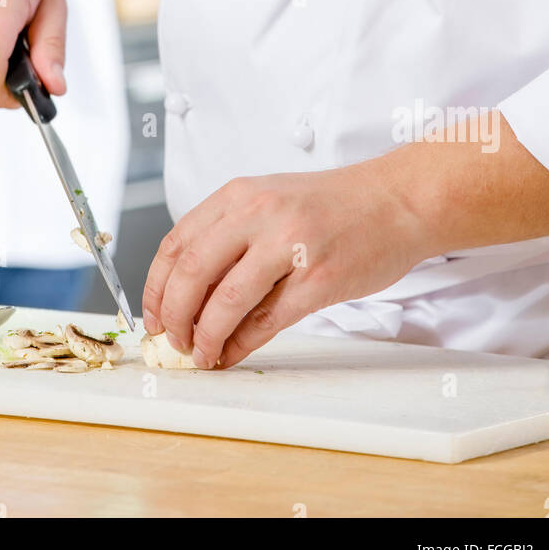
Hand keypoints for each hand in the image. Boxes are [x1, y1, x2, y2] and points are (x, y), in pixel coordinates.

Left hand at [142, 161, 425, 369]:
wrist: (396, 200)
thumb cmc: (333, 206)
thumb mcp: (270, 202)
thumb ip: (229, 237)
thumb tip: (187, 296)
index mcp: (240, 194)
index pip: (177, 243)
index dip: (156, 287)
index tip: (152, 315)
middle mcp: (260, 214)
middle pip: (193, 272)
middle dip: (174, 316)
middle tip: (173, 341)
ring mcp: (291, 246)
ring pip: (226, 300)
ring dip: (206, 336)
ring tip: (202, 354)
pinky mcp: (320, 279)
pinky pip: (267, 321)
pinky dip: (241, 344)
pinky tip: (231, 354)